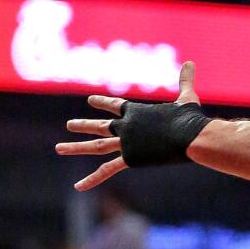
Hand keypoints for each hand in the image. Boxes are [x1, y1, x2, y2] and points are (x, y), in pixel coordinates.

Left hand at [56, 60, 210, 189]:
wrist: (189, 137)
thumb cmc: (190, 119)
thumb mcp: (187, 99)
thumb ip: (185, 81)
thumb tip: (190, 62)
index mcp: (137, 111)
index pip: (115, 106)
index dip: (103, 103)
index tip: (91, 101)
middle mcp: (126, 125)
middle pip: (100, 125)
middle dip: (84, 125)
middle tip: (70, 125)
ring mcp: (125, 142)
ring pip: (95, 146)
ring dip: (75, 146)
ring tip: (59, 148)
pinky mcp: (129, 158)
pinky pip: (106, 170)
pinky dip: (91, 179)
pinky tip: (78, 186)